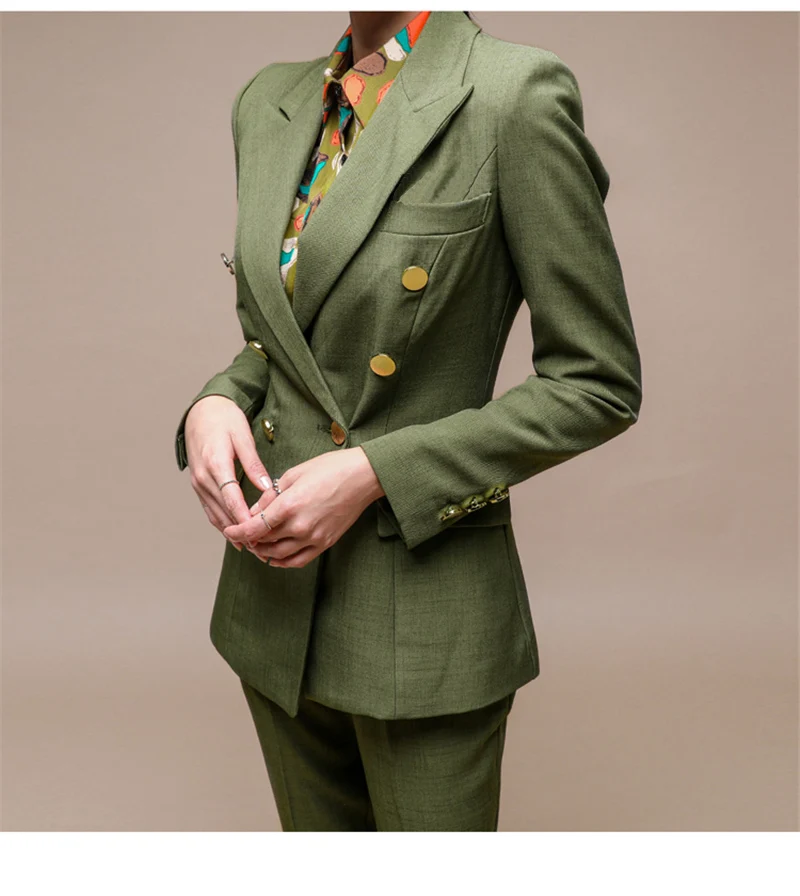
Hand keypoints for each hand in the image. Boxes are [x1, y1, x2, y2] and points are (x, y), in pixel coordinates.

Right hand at [184, 395, 274, 550]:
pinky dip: (223, 523)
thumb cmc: (225, 419)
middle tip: (263, 548)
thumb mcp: (243, 437)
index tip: (261, 533)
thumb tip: (267, 488)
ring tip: (253, 547)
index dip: (246, 520)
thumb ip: (254, 464)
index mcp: (216, 465)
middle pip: (223, 513)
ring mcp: (198, 484)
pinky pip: (210, 510)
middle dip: (242, 532)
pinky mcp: (198, 486)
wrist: (201, 411)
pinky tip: (237, 534)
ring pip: (215, 515)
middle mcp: (203, 478)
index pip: (231, 500)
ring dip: (232, 533)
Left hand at [222, 447, 385, 568]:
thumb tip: (253, 512)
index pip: (254, 528)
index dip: (237, 532)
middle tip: (241, 533)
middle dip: (248, 539)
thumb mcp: (293, 475)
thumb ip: (270, 496)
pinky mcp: (324, 543)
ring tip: (255, 544)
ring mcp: (313, 537)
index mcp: (289, 505)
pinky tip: (274, 557)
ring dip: (263, 552)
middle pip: (263, 541)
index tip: (229, 531)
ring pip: (278, 555)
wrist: (363, 477)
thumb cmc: (330, 468)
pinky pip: (298, 560)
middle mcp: (300, 526)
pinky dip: (282, 562)